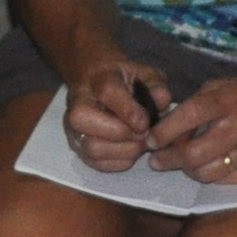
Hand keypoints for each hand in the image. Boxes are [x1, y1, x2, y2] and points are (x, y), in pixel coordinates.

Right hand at [58, 49, 167, 172]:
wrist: (96, 83)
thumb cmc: (123, 80)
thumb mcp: (144, 73)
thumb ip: (156, 85)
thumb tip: (161, 102)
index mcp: (97, 79)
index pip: (108, 94)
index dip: (129, 112)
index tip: (146, 123)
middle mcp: (78, 105)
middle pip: (90, 126)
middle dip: (125, 136)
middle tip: (146, 135)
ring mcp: (74, 129)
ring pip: (94, 149)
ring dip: (125, 151)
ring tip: (141, 143)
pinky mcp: (78, 147)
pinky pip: (98, 163)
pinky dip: (121, 160)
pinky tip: (132, 149)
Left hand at [147, 69, 236, 184]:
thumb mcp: (224, 86)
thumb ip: (195, 106)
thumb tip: (165, 132)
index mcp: (231, 99)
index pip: (189, 116)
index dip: (164, 132)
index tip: (149, 140)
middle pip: (194, 153)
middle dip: (168, 159)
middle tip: (157, 160)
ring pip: (207, 172)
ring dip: (188, 169)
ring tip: (183, 162)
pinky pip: (226, 180)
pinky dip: (212, 173)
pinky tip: (209, 164)